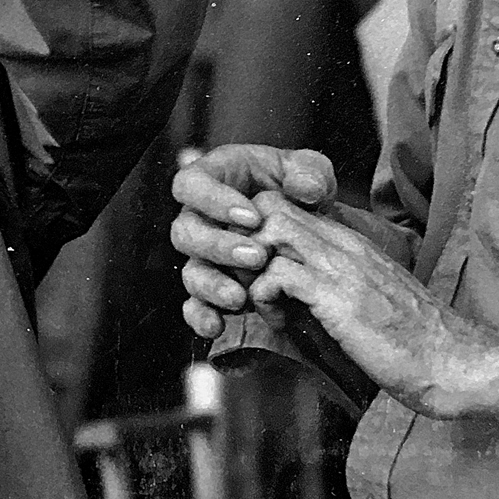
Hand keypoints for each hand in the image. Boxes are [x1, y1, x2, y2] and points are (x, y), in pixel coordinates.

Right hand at [170, 143, 335, 336]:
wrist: (313, 230)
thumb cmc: (301, 192)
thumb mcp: (310, 173)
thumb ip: (308, 172)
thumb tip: (304, 189)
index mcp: (213, 182)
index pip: (191, 185)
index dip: (212, 200)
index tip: (252, 217)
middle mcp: (200, 220)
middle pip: (185, 232)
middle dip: (218, 247)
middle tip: (256, 258)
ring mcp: (205, 257)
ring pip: (190, 271)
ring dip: (212, 285)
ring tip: (240, 297)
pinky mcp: (213, 290)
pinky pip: (194, 305)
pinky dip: (202, 317)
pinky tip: (217, 325)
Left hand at [247, 199, 498, 420]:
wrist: (459, 365)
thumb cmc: (417, 343)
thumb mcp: (371, 299)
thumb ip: (339, 284)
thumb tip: (299, 291)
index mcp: (354, 243)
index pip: (291, 205)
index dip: (260, 228)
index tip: (256, 263)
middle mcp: (346, 245)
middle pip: (272, 208)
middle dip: (243, 239)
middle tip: (245, 278)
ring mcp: (341, 268)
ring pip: (268, 231)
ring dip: (249, 266)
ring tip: (259, 299)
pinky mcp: (337, 297)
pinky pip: (275, 274)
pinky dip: (262, 295)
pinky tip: (277, 318)